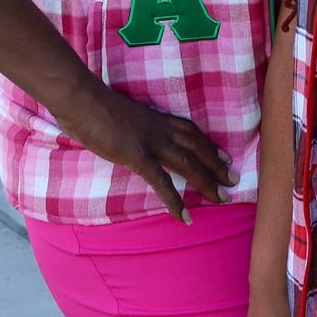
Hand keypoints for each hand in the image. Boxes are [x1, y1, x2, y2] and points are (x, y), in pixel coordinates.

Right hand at [51, 78, 233, 222]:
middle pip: (197, 148)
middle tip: (234, 180)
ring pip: (188, 164)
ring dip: (207, 183)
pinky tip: (184, 216)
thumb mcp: (122, 116)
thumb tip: (129, 138)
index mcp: (158, 118)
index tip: (226, 157)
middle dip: (217, 166)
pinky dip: (175, 200)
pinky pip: (161, 182)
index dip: (210, 145)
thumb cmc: (94, 106)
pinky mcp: (138, 156)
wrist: (83, 100)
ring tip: (222, 199)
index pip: (192, 132)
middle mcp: (161, 129)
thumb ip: (132, 128)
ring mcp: (152, 142)